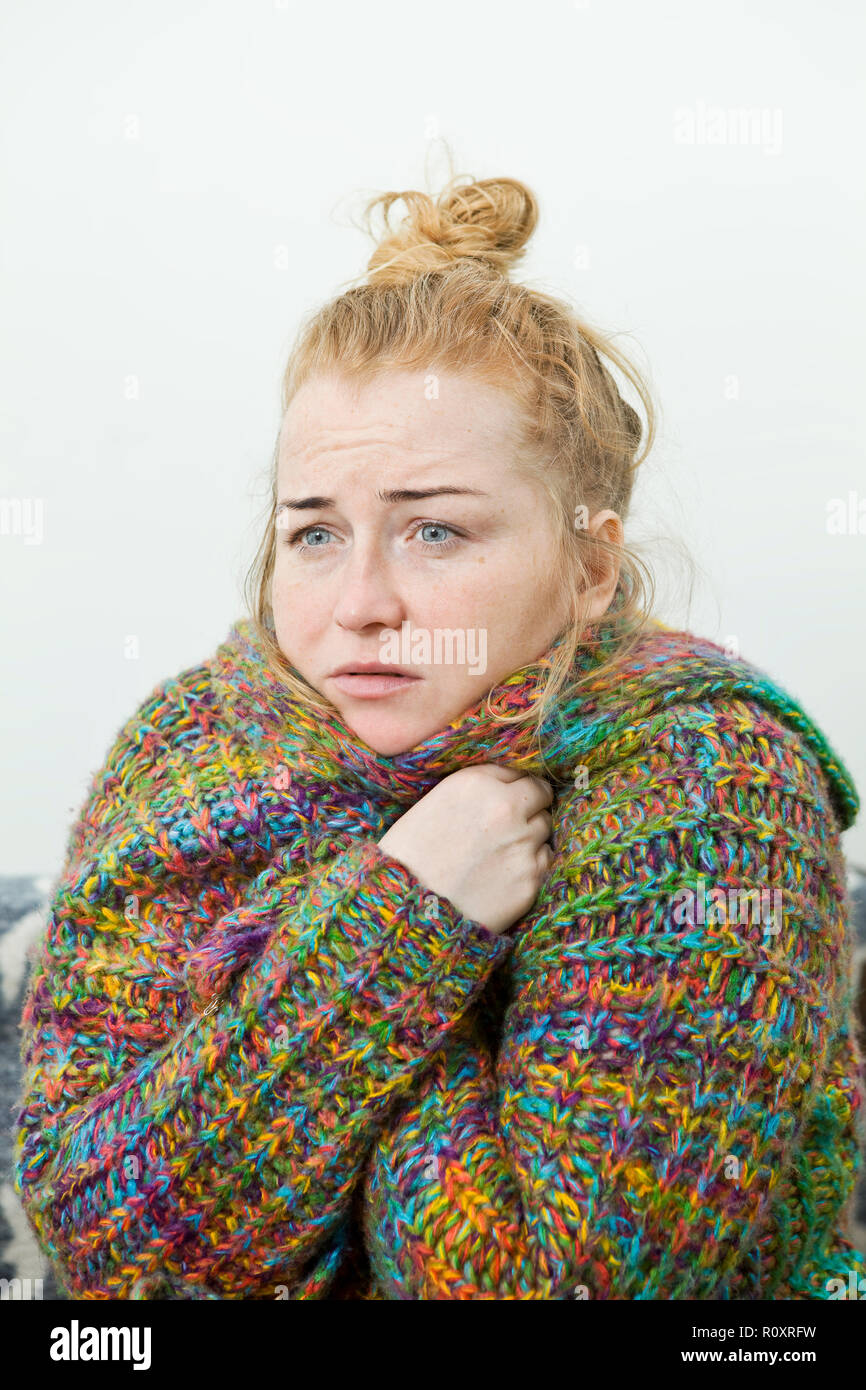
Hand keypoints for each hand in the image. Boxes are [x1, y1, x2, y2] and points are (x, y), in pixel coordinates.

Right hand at [377, 764, 553, 934]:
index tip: (507, 799)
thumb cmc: (409, 857)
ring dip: (530, 835)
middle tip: (511, 824)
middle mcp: (505, 808)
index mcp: (476, 783)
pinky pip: (545, 860)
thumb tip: (508, 786)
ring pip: (545, 827)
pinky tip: (506, 874)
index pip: (518, 771)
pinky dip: (532, 864)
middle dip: (530, 805)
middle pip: (540, 794)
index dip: (512, 787)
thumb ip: (476, 789)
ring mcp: (522, 843)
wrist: (407, 910)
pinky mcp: (531, 878)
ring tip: (501, 853)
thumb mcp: (433, 804)